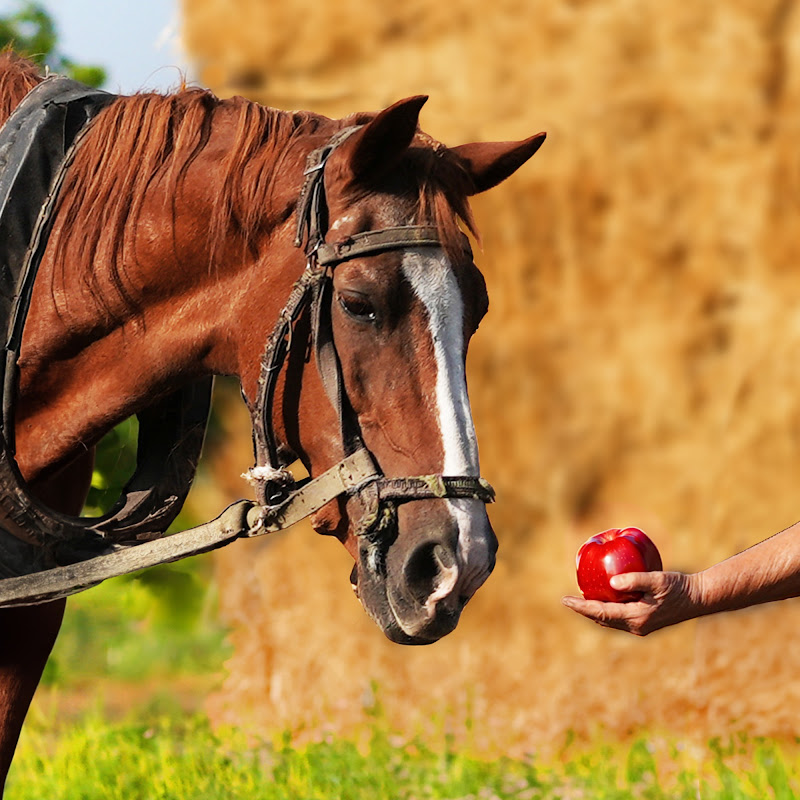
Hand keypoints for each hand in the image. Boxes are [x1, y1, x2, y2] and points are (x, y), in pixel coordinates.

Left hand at [562, 571, 701, 635]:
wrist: (698, 598)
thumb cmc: (678, 587)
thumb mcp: (657, 580)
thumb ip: (634, 580)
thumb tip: (611, 583)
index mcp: (636, 618)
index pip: (600, 613)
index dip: (581, 607)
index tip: (564, 600)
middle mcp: (636, 626)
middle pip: (602, 619)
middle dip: (584, 611)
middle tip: (568, 601)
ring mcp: (641, 626)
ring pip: (610, 621)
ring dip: (595, 612)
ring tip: (581, 601)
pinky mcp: (645, 622)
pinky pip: (619, 618)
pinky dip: (607, 610)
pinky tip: (604, 599)